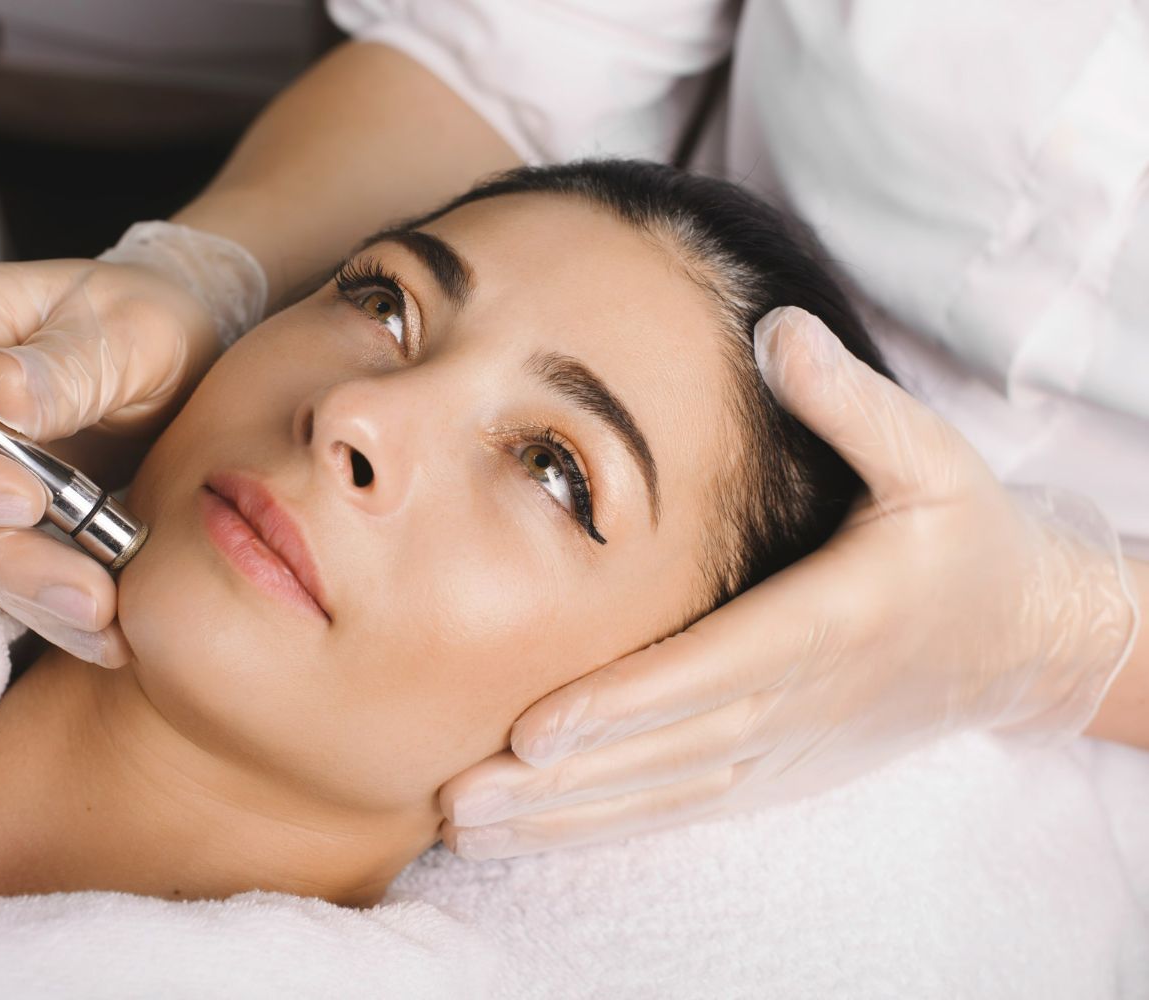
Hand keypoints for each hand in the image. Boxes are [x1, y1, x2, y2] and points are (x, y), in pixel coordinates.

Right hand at [0, 258, 222, 666]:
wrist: (184, 354)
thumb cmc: (151, 320)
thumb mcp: (136, 326)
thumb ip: (71, 363)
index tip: (25, 499)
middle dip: (3, 559)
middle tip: (87, 595)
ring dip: (34, 599)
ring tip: (107, 626)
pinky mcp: (1, 521)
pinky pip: (11, 576)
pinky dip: (58, 611)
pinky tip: (109, 638)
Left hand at [439, 306, 1139, 859]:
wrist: (1017, 640)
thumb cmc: (960, 537)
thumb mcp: (931, 457)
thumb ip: (849, 399)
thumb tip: (774, 328)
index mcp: (837, 620)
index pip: (717, 669)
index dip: (628, 703)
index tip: (537, 726)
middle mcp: (802, 701)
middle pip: (667, 750)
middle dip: (563, 780)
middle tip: (460, 800)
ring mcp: (784, 749)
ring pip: (662, 791)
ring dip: (564, 816)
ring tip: (467, 826)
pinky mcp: (771, 772)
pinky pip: (681, 805)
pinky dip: (604, 825)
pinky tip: (530, 834)